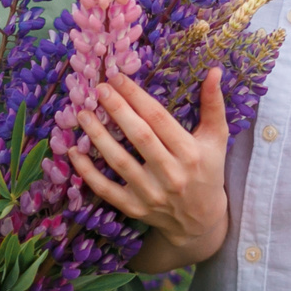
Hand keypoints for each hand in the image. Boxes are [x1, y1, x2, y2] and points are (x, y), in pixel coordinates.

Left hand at [70, 69, 228, 262]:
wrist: (201, 220)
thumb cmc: (208, 170)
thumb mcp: (216, 138)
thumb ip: (213, 104)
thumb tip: (215, 70)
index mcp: (190, 153)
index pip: (159, 119)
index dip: (137, 97)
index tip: (118, 78)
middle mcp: (171, 174)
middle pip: (140, 137)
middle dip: (117, 110)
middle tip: (98, 89)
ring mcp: (152, 194)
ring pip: (120, 162)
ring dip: (98, 136)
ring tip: (83, 114)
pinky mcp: (135, 208)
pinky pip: (106, 190)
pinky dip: (88, 172)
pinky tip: (73, 152)